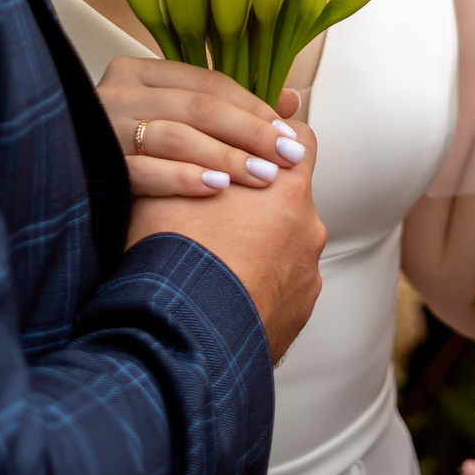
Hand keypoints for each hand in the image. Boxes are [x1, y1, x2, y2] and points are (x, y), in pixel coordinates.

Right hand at [97, 58, 304, 197]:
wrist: (71, 196)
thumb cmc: (134, 158)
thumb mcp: (175, 123)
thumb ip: (225, 110)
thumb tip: (288, 102)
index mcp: (139, 74)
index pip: (208, 84)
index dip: (253, 108)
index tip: (287, 133)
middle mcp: (119, 93)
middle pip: (199, 107)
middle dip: (250, 133)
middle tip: (287, 157)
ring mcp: (104, 129)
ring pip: (176, 135)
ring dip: (225, 157)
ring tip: (262, 176)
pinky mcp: (97, 167)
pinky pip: (146, 171)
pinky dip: (184, 178)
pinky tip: (216, 190)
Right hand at [131, 117, 325, 357]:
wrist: (179, 336)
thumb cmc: (173, 256)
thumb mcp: (166, 187)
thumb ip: (192, 158)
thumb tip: (185, 146)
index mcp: (286, 188)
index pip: (299, 138)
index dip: (272, 140)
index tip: (251, 150)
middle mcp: (308, 228)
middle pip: (292, 197)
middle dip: (261, 200)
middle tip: (219, 213)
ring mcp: (306, 274)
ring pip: (287, 245)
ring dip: (261, 246)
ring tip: (216, 259)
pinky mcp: (298, 312)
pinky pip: (282, 286)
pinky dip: (260, 283)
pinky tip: (224, 290)